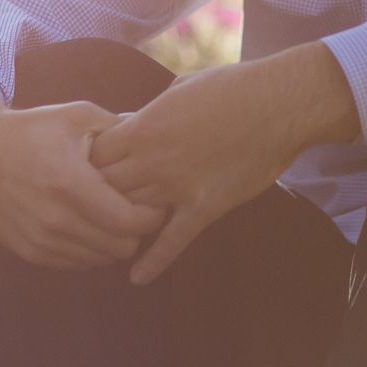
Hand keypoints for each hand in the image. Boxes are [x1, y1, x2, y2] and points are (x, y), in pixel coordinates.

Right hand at [0, 98, 168, 269]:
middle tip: (134, 207)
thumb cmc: (33, 131)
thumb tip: (154, 135)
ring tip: (110, 213)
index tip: (154, 200)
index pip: (130, 223)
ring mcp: (41, 241)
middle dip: (135, 230)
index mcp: (70, 184)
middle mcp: (55, 220)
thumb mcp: (77, 116)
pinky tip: (87, 221)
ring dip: (113, 240)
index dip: (151, 215)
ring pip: (101, 259)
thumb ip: (119, 128)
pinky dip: (90, 248)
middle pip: (121, 247)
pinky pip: (78, 263)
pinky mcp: (31, 253)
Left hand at [89, 47, 355, 286]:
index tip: (90, 169)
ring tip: (109, 236)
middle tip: (94, 206)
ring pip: (130, 216)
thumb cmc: (232, 87)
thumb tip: (139, 118)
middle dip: (95, 196)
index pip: (94, 155)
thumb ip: (153, 109)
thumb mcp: (180, 87)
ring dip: (120, 224)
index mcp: (144, 126)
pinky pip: (172, 242)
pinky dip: (154, 262)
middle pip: (103, 189)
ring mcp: (177, 187)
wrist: (279, 105)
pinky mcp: (204, 207)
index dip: (87, 163)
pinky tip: (137, 279)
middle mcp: (153, 160)